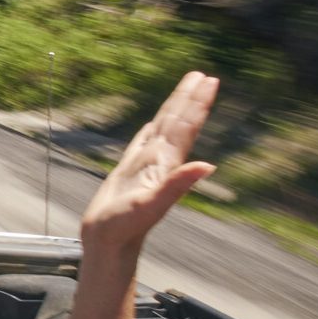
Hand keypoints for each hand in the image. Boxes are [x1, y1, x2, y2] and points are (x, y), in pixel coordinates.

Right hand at [80, 71, 218, 262]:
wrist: (108, 242)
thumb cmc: (125, 227)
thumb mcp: (152, 205)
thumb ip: (179, 185)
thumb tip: (209, 166)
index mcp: (166, 164)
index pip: (185, 126)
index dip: (197, 104)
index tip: (209, 81)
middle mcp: (160, 161)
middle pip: (178, 122)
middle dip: (190, 99)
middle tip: (202, 75)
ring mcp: (145, 164)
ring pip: (163, 128)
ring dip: (175, 108)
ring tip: (185, 89)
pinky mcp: (129, 170)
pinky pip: (143, 140)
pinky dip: (151, 127)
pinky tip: (155, 123)